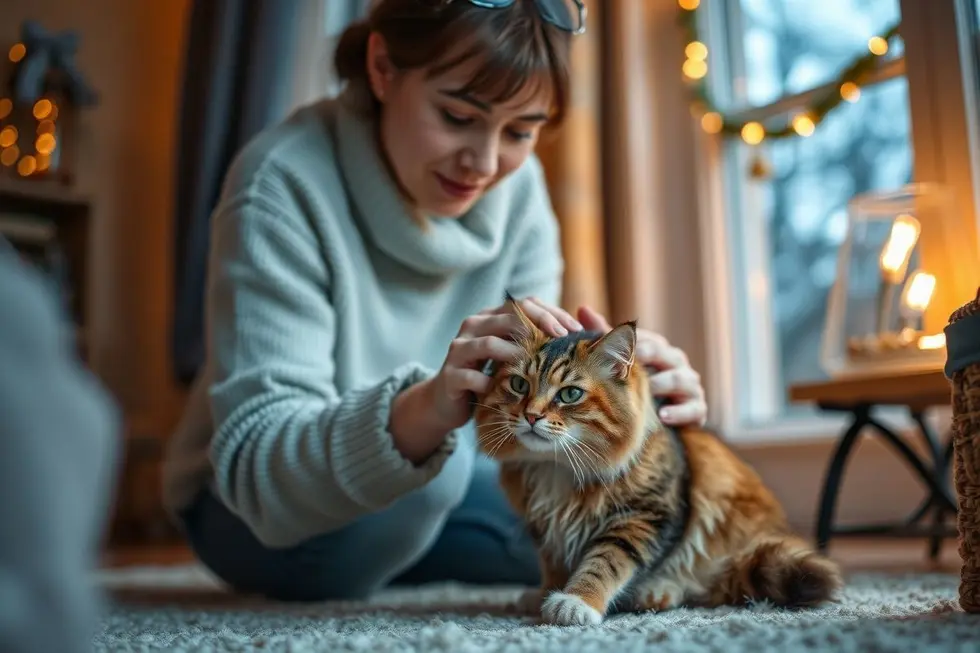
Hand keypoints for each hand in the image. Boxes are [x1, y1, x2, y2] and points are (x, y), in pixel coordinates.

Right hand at [390, 296, 581, 461]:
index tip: (574, 330)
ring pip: (488, 342)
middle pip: (508, 315)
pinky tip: (506, 390)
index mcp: (491, 316)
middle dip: (539, 326)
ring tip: (536, 362)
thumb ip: (534, 340)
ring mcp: (459, 350)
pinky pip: (471, 376)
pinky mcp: (450, 375)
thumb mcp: (511, 353)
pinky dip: (489, 382)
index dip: (550, 313)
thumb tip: (577, 330)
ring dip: (515, 352)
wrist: (447, 400)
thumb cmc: (488, 374)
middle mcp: (474, 326)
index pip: (524, 304)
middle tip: (563, 341)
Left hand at [577, 305, 706, 427]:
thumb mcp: (619, 361)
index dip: (634, 341)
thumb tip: (582, 309)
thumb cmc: (637, 383)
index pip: (648, 340)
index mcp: (658, 349)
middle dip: (650, 354)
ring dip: (663, 384)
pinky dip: (679, 412)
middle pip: (666, 354)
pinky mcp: (697, 408)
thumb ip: (602, 337)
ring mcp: (689, 385)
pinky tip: (663, 416)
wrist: (663, 418)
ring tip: (648, 390)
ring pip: (680, 379)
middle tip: (634, 357)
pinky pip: (693, 408)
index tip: (617, 344)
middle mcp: (676, 363)